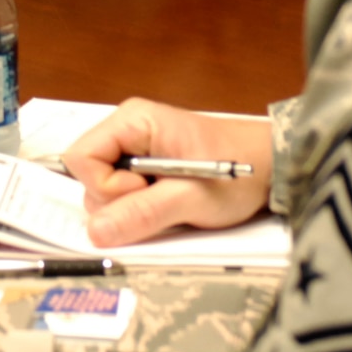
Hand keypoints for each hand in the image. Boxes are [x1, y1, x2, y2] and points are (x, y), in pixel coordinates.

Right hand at [62, 99, 272, 247]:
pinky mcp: (139, 166)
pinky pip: (119, 193)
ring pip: (101, 190)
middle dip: (118, 201)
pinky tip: (166, 203)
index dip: (105, 186)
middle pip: (88, 176)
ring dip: (130, 207)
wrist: (270, 168)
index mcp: (133, 120)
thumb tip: (96, 232)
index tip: (144, 193)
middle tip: (162, 200)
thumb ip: (142, 213)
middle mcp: (126, 130)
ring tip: (170, 200)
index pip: (81, 157)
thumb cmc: (238, 172)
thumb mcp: (192, 198)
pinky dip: (137, 207)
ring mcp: (131, 148)